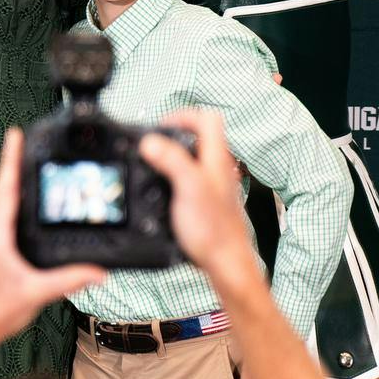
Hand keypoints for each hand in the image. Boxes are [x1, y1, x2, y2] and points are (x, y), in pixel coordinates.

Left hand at [0, 128, 105, 354]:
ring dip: (19, 203)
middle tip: (44, 162)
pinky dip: (11, 217)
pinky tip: (27, 223)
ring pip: (1, 209)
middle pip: (5, 196)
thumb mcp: (36, 294)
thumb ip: (69, 279)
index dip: (10, 159)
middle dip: (24, 180)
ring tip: (44, 196)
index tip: (15, 134)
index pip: (5, 188)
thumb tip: (98, 271)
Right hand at [138, 110, 260, 284]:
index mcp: (216, 158)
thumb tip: (151, 141)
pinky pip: (190, 178)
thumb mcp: (188, 188)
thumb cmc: (214, 231)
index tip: (161, 127)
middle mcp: (218, 168)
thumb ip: (171, 160)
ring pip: (194, 158)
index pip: (208, 118)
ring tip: (153, 163)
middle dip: (174, 134)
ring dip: (173, 155)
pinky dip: (174, 176)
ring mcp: (214, 185)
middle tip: (153, 144)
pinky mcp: (207, 202)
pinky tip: (162, 190)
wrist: (227, 263)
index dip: (183, 115)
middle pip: (200, 136)